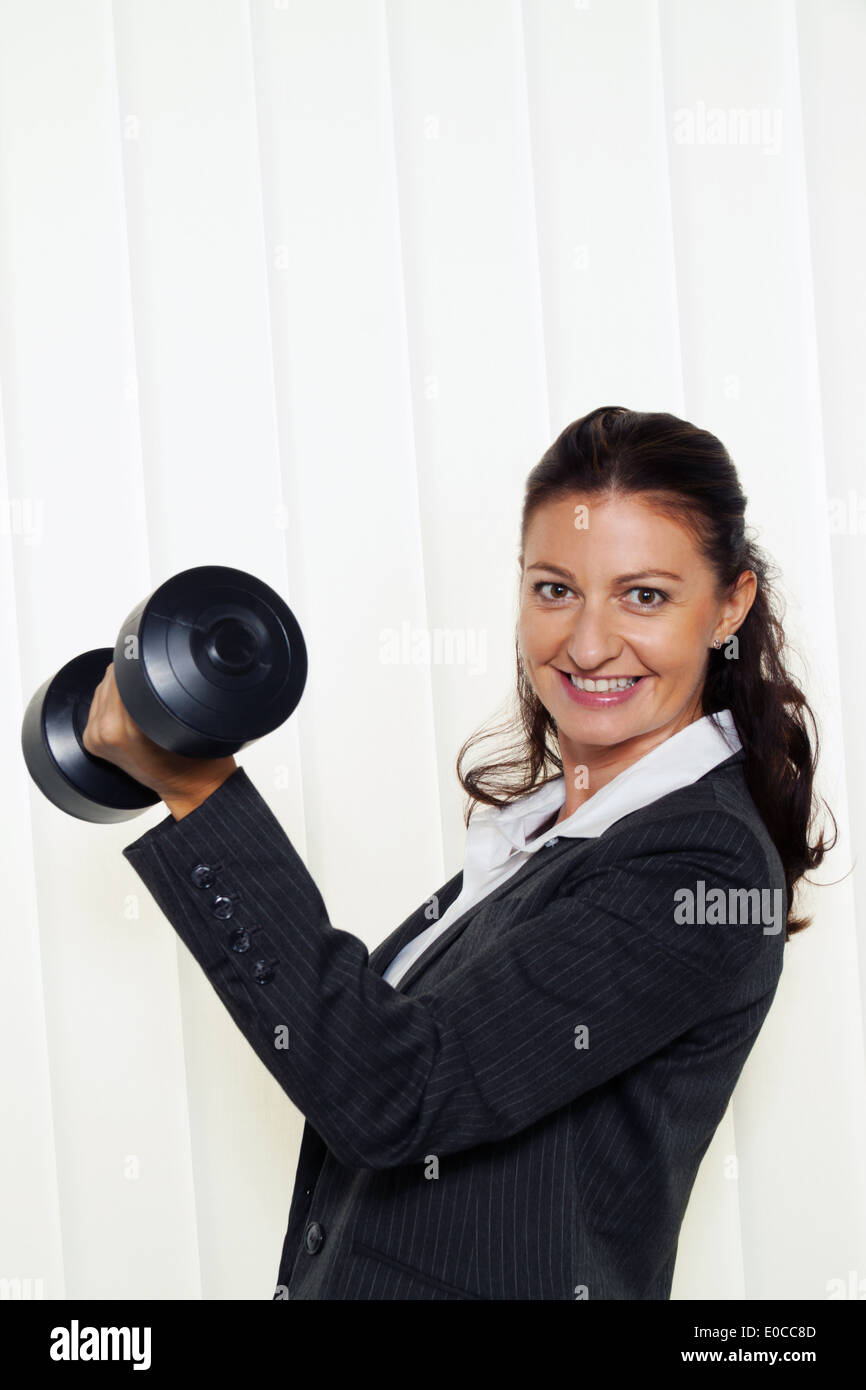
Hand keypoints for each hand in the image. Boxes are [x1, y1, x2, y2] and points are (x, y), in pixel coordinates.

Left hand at [81, 661, 237, 805]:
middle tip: (155, 679)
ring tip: (146, 697)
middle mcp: (103, 732)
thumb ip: (159, 687)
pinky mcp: (92, 742)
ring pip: (104, 688)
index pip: (120, 673)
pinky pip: (99, 704)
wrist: (192, 787)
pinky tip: (133, 707)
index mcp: (119, 727)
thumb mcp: (183, 715)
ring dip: (121, 686)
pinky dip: (114, 700)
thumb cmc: (195, 758)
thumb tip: (144, 662)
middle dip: (131, 674)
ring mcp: (95, 738)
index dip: (138, 660)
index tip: (152, 657)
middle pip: (110, 678)